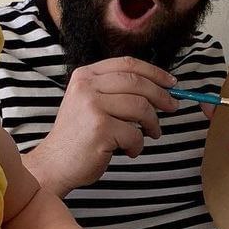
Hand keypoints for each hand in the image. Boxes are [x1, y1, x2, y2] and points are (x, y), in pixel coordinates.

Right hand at [27, 57, 178, 194]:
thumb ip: (115, 91)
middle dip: (161, 96)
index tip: (171, 83)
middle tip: (173, 107)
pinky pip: (135, 134)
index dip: (154, 72)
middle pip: (138, 83)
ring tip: (151, 134)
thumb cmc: (79, 137)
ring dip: (153, 123)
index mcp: (85, 76)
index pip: (127, 64)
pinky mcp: (100, 129)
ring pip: (141, 107)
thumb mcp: (90, 102)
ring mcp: (92, 107)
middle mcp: (87, 87)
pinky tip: (130, 150)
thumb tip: (159, 87)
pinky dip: (138, 145)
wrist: (55, 164)